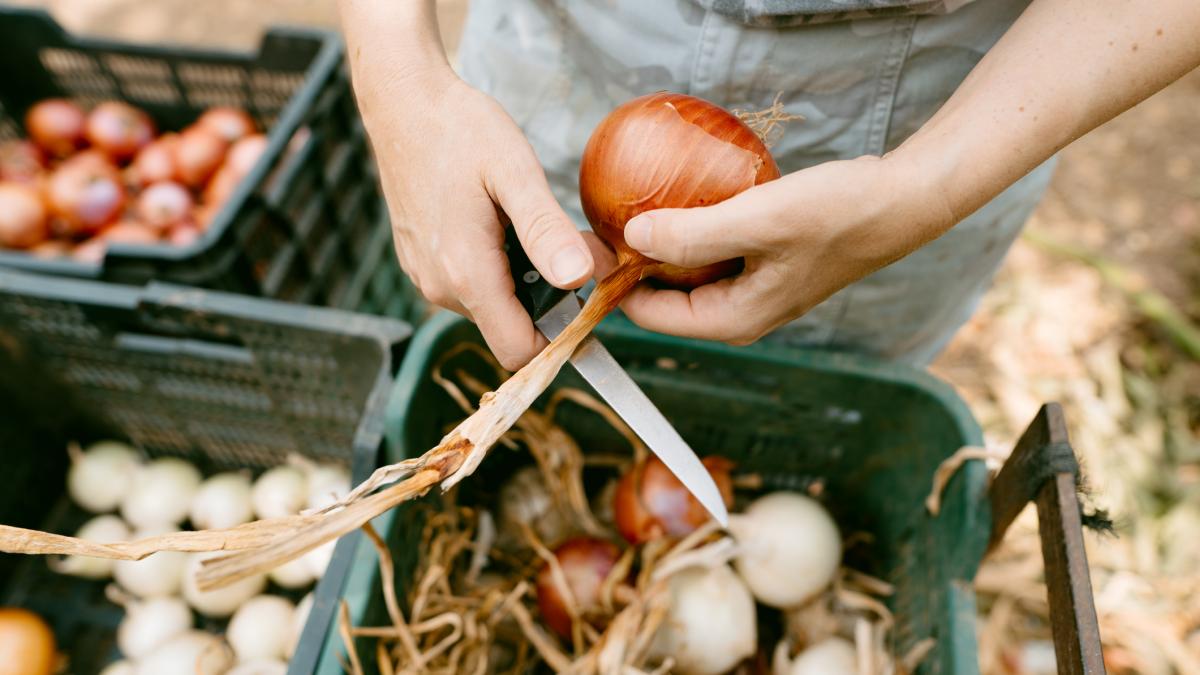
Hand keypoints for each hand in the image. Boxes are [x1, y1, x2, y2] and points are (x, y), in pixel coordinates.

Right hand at [361, 72, 595, 368]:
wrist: (404, 104)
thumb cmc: (460, 130)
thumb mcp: (514, 173)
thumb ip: (545, 230)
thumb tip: (578, 278)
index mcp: (466, 274)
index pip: (519, 351)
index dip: (560, 338)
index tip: (587, 298)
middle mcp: (440, 288)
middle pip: (510, 328)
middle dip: (548, 298)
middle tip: (569, 240)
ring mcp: (426, 278)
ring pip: (493, 307)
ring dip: (523, 280)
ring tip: (530, 223)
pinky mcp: (421, 264)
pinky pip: (472, 286)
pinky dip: (498, 267)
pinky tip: (502, 223)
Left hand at [602, 154, 954, 344]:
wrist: (902, 201)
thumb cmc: (838, 213)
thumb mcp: (758, 220)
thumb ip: (692, 235)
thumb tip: (631, 240)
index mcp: (733, 320)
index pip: (649, 315)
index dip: (615, 281)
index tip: (592, 239)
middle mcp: (740, 313)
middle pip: (665, 296)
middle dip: (633, 261)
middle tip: (607, 213)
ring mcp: (755, 289)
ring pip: (688, 272)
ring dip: (662, 242)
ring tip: (635, 200)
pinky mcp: (766, 262)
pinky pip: (713, 251)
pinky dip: (693, 227)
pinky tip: (682, 193)